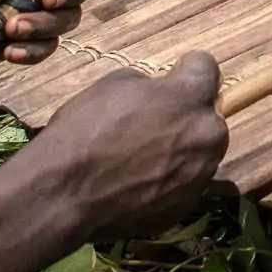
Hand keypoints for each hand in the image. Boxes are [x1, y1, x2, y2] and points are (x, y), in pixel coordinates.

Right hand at [32, 53, 227, 241]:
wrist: (62, 194)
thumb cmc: (85, 131)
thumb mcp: (114, 84)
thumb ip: (151, 84)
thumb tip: (161, 91)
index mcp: (192, 96)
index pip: (206, 67)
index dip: (184, 69)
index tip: (170, 77)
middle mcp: (209, 133)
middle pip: (207, 113)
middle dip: (186, 113)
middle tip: (151, 123)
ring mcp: (202, 172)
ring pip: (200, 150)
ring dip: (181, 147)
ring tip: (142, 157)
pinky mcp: (187, 204)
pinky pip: (184, 182)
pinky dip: (168, 179)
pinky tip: (138, 183)